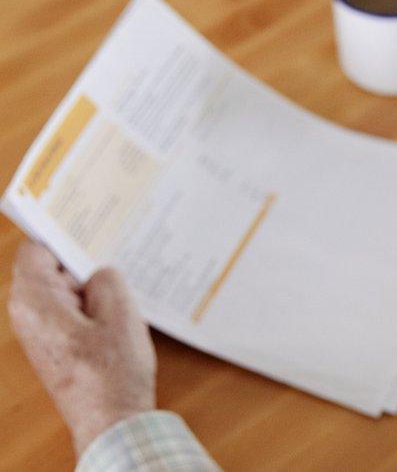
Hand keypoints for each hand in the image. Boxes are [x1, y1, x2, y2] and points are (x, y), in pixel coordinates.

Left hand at [8, 241, 155, 455]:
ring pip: (60, 290)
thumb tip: (99, 273)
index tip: (89, 222)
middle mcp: (27, 315)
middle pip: (48, 268)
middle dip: (80, 260)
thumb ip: (106, 280)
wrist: (110, 420)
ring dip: (89, 286)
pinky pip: (67, 311)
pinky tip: (117, 312)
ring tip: (122, 286)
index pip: (37, 248)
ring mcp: (38, 333)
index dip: (63, 233)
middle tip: (116, 250)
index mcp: (35, 300)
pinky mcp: (53, 346)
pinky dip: (89, 306)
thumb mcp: (120, 313)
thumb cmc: (112, 372)